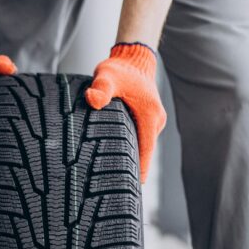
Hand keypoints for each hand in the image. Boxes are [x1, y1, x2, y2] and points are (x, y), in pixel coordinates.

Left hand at [85, 43, 166, 181]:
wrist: (132, 59)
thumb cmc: (120, 69)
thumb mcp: (107, 76)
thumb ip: (100, 88)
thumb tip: (93, 100)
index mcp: (150, 116)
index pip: (145, 151)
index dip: (138, 171)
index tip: (129, 189)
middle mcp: (155, 121)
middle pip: (143, 152)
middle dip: (130, 169)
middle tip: (113, 189)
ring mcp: (152, 121)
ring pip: (141, 146)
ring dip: (129, 158)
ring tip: (111, 179)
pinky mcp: (146, 120)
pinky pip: (139, 139)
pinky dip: (129, 148)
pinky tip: (114, 159)